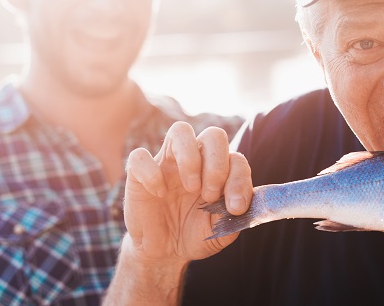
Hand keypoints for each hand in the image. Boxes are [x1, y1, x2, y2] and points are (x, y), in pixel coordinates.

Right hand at [123, 122, 251, 263]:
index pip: (236, 158)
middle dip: (217, 165)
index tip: (235, 207)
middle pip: (214, 135)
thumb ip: (236, 216)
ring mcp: (167, 163)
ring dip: (191, 159)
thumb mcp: (222, 230)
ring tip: (192, 188)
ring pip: (181, 131)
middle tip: (210, 196)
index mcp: (219, 171)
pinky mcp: (139, 174)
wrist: (166, 253)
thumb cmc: (196, 234)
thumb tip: (244, 203)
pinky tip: (159, 193)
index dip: (239, 180)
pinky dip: (151, 174)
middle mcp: (196, 160)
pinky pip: (140, 156)